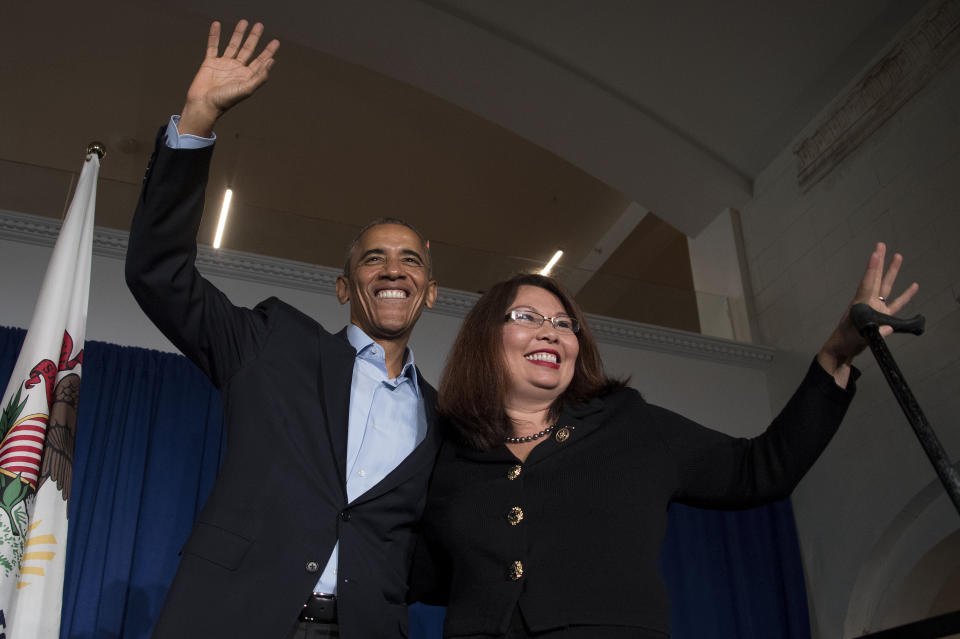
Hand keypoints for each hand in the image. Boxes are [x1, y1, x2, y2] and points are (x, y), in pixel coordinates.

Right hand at [179, 20, 278, 136]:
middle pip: (248, 49)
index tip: (275, 42)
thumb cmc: (226, 100)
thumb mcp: (246, 89)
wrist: (204, 104)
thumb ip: (259, 76)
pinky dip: (214, 35)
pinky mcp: (210, 63)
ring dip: (238, 34)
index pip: (260, 61)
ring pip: (233, 45)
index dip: (268, 51)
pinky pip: (213, 46)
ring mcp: (224, 65)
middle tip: (259, 26)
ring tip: (244, 22)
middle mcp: (237, 69)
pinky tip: (217, 25)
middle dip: (254, 37)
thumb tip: (271, 61)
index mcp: (247, 76)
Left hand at [817, 242, 918, 386]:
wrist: (842, 350)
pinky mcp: (882, 316)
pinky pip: (896, 304)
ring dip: (892, 272)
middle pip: (876, 278)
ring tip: (898, 257)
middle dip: (879, 261)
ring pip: (887, 286)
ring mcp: (875, 308)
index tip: (876, 253)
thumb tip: (889, 327)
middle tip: (881, 244)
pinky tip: (914, 286)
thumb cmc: (847, 341)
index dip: (872, 268)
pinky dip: (905, 295)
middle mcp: (868, 302)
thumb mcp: (859, 337)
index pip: (868, 283)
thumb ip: (875, 332)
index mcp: (861, 304)